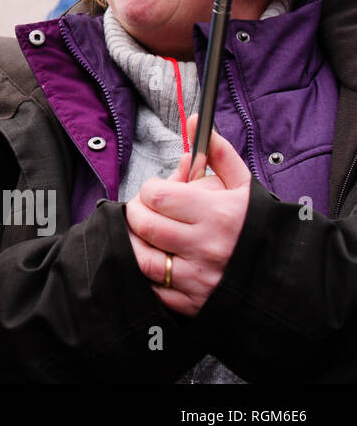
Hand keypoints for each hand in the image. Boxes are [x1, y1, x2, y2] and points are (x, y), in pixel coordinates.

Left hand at [124, 115, 251, 316]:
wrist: (289, 275)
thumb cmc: (260, 226)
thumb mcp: (244, 186)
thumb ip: (217, 153)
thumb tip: (194, 121)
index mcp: (216, 214)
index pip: (155, 196)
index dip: (149, 190)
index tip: (158, 192)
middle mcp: (205, 247)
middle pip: (144, 225)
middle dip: (137, 213)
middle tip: (145, 211)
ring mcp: (199, 278)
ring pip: (142, 259)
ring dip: (135, 244)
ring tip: (145, 235)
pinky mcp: (194, 304)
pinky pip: (154, 289)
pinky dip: (147, 275)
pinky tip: (157, 261)